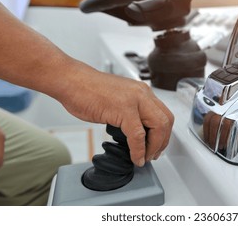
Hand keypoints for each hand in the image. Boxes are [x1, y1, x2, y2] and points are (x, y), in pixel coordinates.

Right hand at [55, 66, 173, 166]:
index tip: (157, 146)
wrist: (71, 80)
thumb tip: (138, 132)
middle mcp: (142, 93)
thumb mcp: (119, 99)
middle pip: (166, 120)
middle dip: (163, 142)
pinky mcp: (123, 109)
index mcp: (142, 91)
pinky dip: (139, 150)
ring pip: (158, 126)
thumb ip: (132, 111)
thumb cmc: (88, 90)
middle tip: (154, 154)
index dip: (164, 134)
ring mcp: (134, 100)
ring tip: (145, 157)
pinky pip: (138, 135)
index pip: (164, 114)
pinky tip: (135, 157)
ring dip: (154, 147)